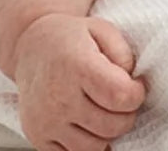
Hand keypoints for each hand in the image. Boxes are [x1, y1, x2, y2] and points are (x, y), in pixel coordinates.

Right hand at [13, 13, 146, 150]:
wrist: (30, 47)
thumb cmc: (69, 38)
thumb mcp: (101, 29)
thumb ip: (123, 53)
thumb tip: (132, 80)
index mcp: (76, 65)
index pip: (120, 96)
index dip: (136, 94)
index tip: (136, 86)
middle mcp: (58, 96)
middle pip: (111, 125)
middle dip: (127, 115)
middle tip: (122, 100)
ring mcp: (46, 120)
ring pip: (95, 147)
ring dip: (108, 133)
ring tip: (105, 112)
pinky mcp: (37, 137)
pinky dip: (87, 145)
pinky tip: (89, 125)